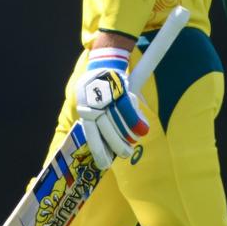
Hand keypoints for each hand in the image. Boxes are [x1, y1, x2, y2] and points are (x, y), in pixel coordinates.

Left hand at [76, 47, 148, 170]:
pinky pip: (128, 109)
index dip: (98, 151)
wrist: (105, 60)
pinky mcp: (119, 89)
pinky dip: (136, 122)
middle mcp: (93, 103)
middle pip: (106, 130)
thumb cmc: (98, 86)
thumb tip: (105, 142)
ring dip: (128, 136)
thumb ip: (95, 118)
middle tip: (126, 155)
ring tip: (134, 143)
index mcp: (84, 108)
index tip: (104, 165)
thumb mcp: (90, 101)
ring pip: (118, 122)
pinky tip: (143, 131)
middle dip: (117, 146)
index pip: (90, 134)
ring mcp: (106, 96)